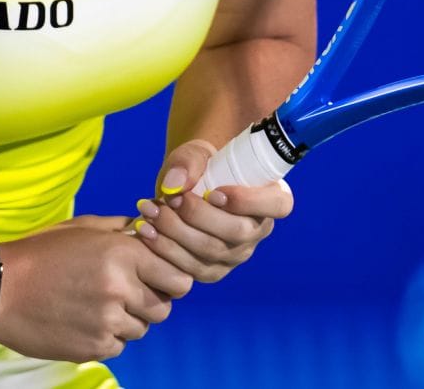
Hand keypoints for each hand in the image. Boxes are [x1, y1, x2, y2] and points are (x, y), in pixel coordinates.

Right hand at [0, 215, 193, 362]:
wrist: (0, 290)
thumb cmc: (39, 253)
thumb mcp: (81, 228)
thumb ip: (120, 228)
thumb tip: (147, 228)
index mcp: (123, 254)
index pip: (178, 277)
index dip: (169, 278)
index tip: (157, 278)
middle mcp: (121, 288)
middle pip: (164, 308)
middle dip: (151, 301)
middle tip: (127, 294)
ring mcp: (108, 320)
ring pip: (141, 328)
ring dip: (127, 320)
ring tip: (98, 305)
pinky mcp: (94, 346)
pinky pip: (119, 345)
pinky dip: (107, 336)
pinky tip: (84, 320)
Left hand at [132, 139, 292, 284]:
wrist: (185, 189)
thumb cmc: (201, 167)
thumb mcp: (197, 153)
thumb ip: (189, 161)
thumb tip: (175, 185)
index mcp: (269, 197)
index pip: (277, 205)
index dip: (249, 201)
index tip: (214, 192)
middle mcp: (257, 230)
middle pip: (236, 233)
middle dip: (198, 216)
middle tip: (170, 199)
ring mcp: (235, 255)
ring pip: (210, 252)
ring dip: (175, 232)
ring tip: (149, 211)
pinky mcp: (211, 270)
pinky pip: (190, 268)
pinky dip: (164, 249)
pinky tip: (145, 231)